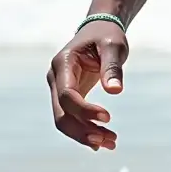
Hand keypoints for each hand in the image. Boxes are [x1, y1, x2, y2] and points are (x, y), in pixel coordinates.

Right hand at [47, 20, 127, 150]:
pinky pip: (72, 117)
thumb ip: (112, 67)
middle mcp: (55, 78)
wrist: (99, 29)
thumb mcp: (113, 45)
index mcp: (63, 63)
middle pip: (61, 114)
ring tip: (111, 143)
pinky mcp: (68, 96)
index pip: (67, 95)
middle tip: (109, 140)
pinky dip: (85, 129)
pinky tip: (101, 141)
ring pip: (65, 120)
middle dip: (83, 130)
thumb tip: (115, 91)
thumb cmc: (107, 34)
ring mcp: (58, 88)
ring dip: (85, 134)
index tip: (108, 117)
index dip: (85, 110)